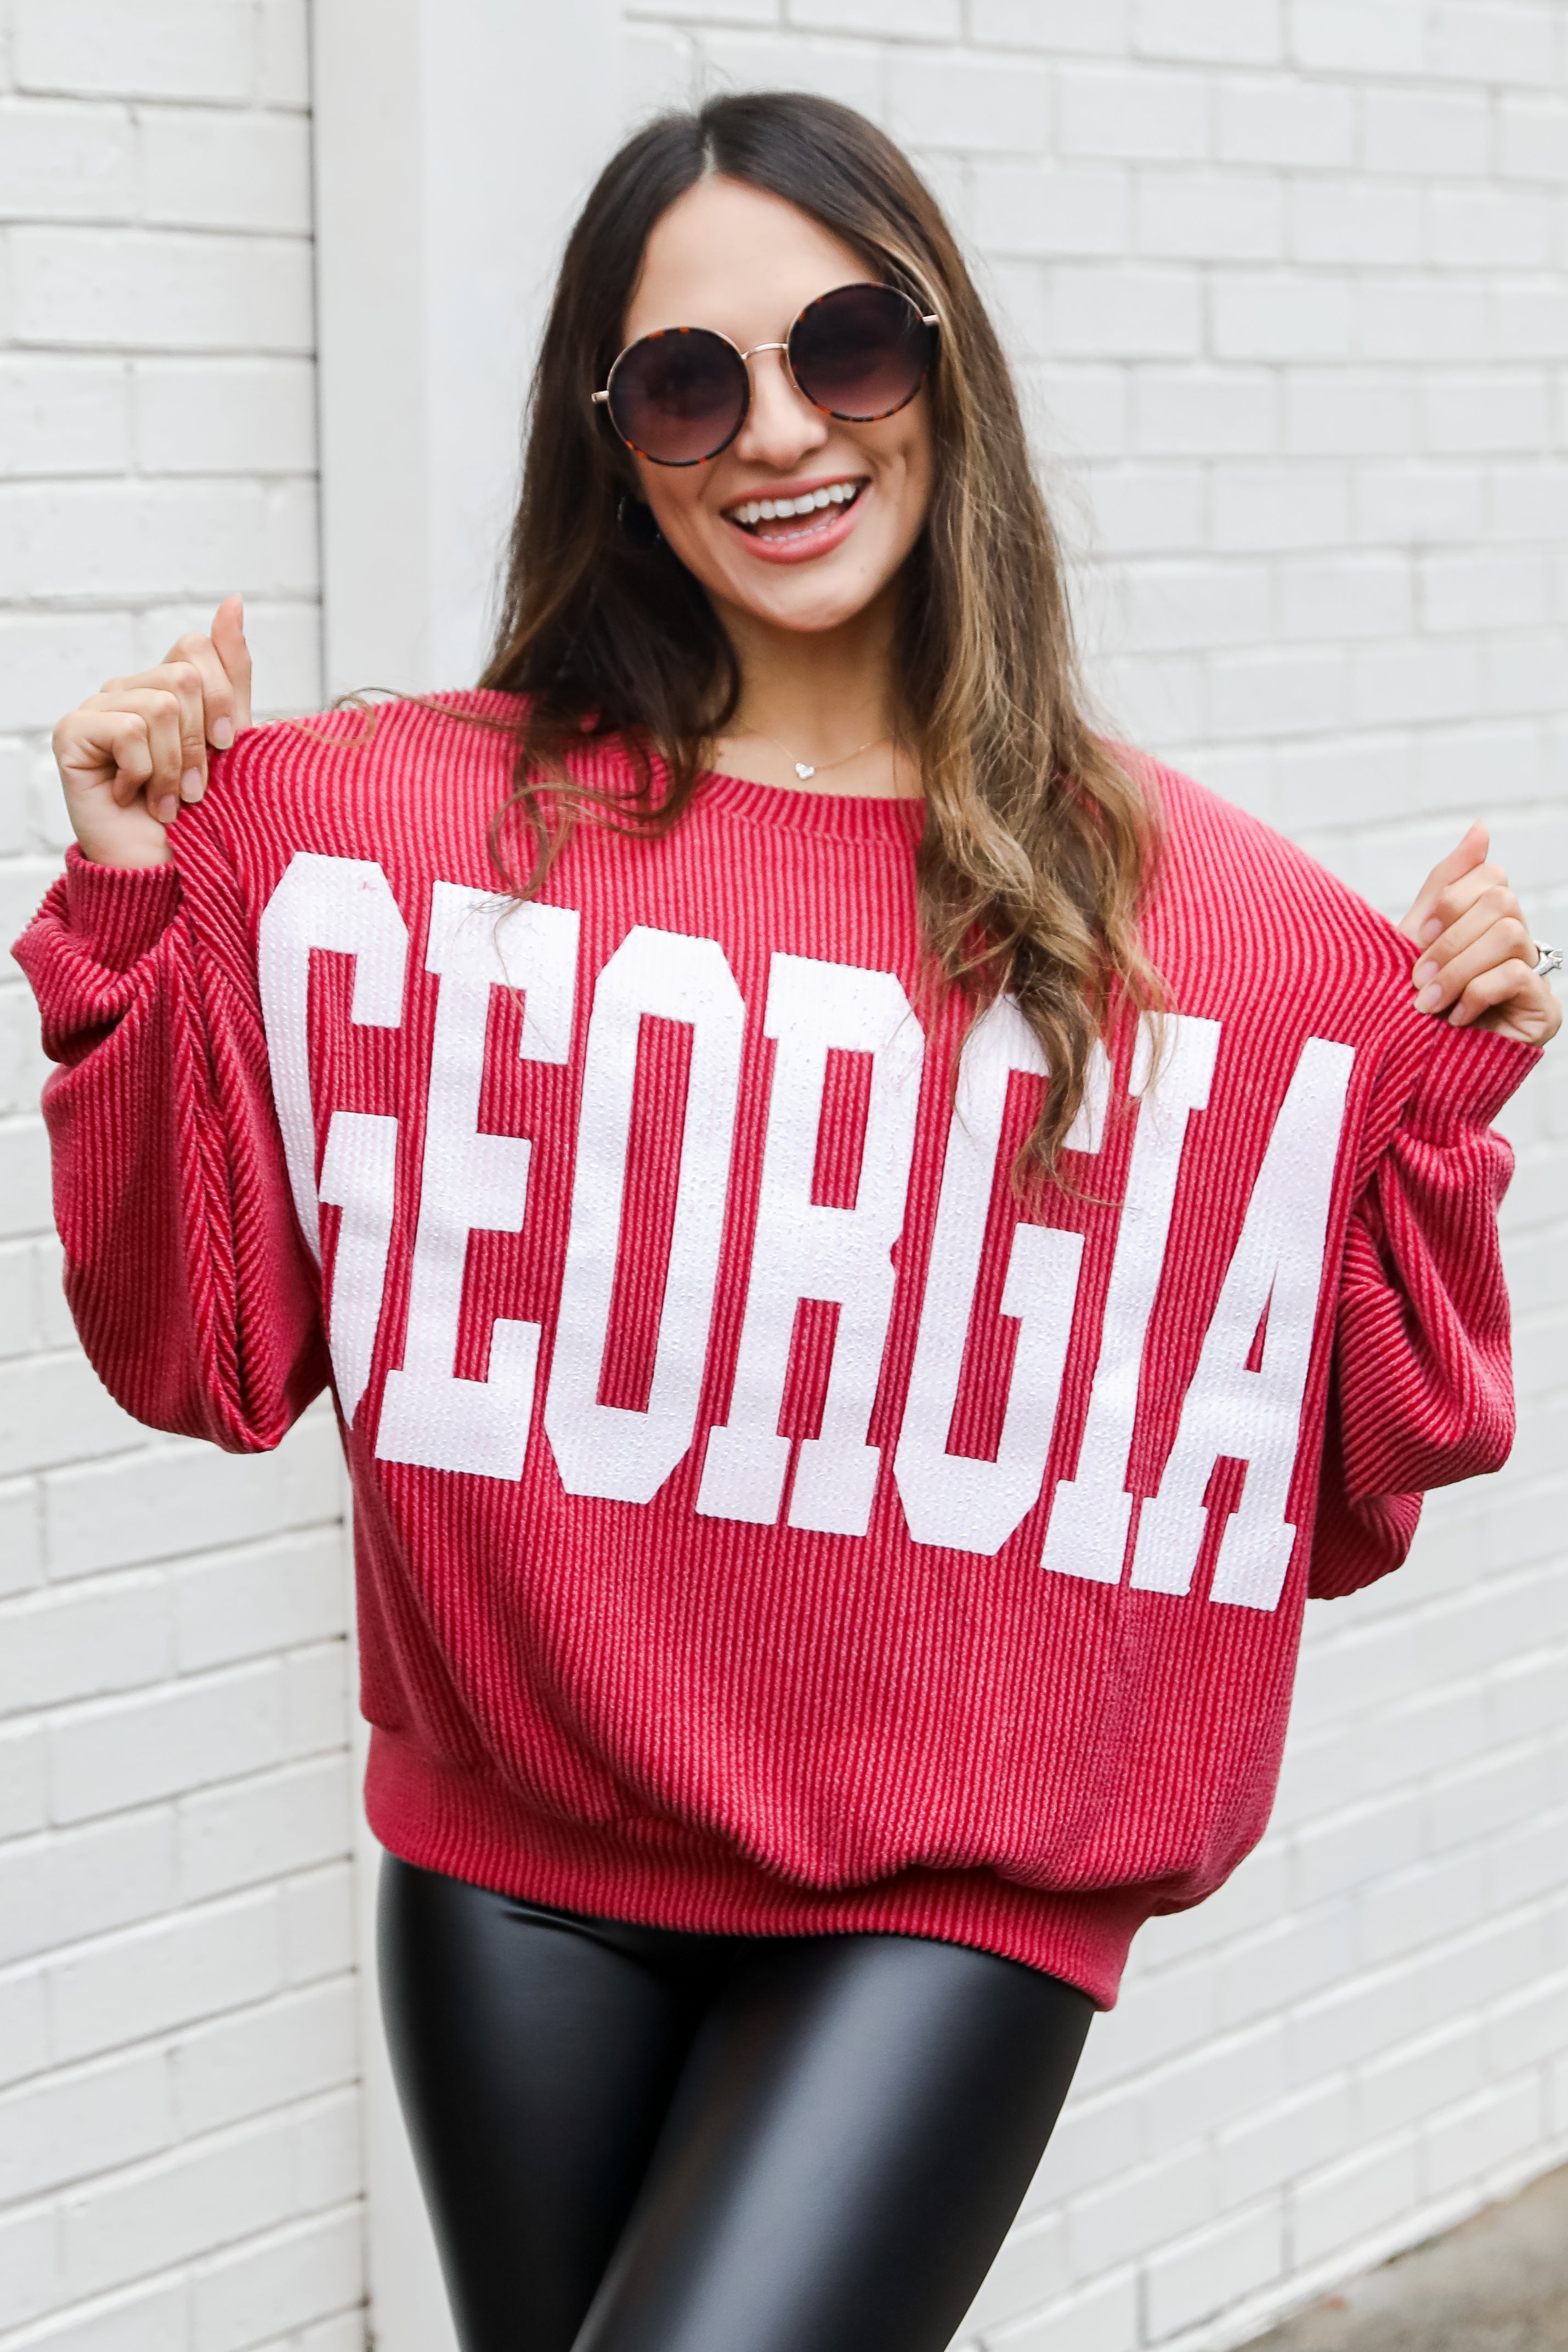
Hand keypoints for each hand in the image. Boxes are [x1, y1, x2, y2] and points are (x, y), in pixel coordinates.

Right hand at [51, 596, 251, 868]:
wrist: (163, 867)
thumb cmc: (197, 813)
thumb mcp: (228, 739)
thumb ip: (231, 672)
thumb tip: (235, 601)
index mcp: (165, 685)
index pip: (197, 648)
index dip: (221, 698)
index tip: (226, 745)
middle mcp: (128, 688)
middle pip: (183, 676)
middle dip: (200, 742)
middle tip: (194, 788)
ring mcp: (97, 707)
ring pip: (160, 706)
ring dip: (174, 767)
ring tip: (168, 799)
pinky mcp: (72, 732)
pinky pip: (128, 730)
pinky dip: (143, 773)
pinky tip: (133, 796)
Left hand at [1398, 821, 1560, 1047]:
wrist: (1406, 1070)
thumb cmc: (1407, 1005)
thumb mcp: (1415, 939)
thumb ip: (1447, 883)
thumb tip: (1481, 828)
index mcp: (1486, 923)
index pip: (1489, 876)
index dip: (1451, 899)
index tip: (1419, 934)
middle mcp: (1517, 944)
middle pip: (1500, 900)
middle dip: (1450, 938)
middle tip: (1419, 978)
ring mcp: (1535, 977)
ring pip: (1508, 934)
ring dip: (1458, 969)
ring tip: (1430, 1002)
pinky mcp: (1545, 1012)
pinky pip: (1516, 974)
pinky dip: (1477, 993)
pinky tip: (1458, 1018)